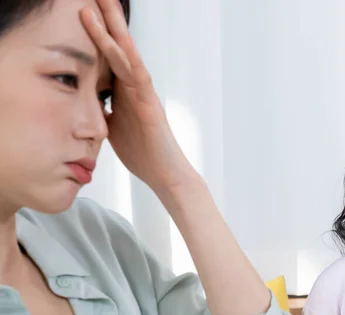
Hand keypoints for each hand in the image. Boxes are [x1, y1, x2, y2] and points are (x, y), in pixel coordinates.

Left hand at [80, 0, 194, 191]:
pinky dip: (128, 58)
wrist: (165, 173)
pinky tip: (120, 41)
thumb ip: (105, 109)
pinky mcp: (150, 104)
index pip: (107, 56)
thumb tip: (89, 101)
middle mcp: (135, 86)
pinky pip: (138, 76)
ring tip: (102, 3)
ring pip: (127, 54)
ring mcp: (143, 93)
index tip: (84, 11)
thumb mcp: (114, 127)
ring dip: (113, 29)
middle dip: (106, 20)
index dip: (96, 33)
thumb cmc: (143, 152)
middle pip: (117, 46)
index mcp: (125, 91)